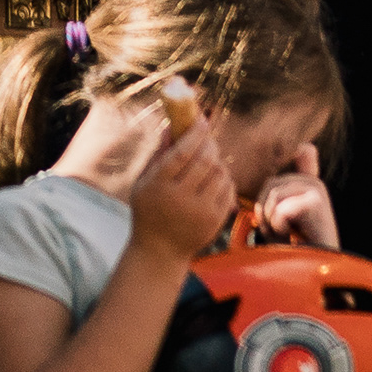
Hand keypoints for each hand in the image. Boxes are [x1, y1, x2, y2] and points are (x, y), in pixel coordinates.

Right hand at [118, 95, 237, 267]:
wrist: (160, 251)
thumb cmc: (149, 210)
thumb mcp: (144, 181)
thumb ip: (159, 153)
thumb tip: (172, 124)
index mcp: (159, 186)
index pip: (182, 153)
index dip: (194, 133)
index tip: (202, 120)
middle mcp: (181, 199)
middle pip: (204, 160)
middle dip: (209, 143)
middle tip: (206, 137)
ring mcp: (200, 211)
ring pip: (220, 173)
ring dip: (216, 161)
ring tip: (207, 160)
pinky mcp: (215, 221)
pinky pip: (228, 188)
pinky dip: (224, 178)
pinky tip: (213, 179)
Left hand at [250, 143, 335, 248]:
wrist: (314, 273)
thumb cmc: (295, 249)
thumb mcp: (282, 218)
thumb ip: (276, 196)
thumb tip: (283, 163)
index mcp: (307, 183)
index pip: (302, 151)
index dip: (296, 150)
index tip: (298, 151)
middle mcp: (314, 183)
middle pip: (270, 183)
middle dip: (266, 211)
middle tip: (281, 232)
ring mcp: (316, 190)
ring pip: (273, 196)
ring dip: (271, 222)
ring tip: (286, 235)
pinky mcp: (315, 202)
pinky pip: (280, 210)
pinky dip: (279, 229)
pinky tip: (294, 238)